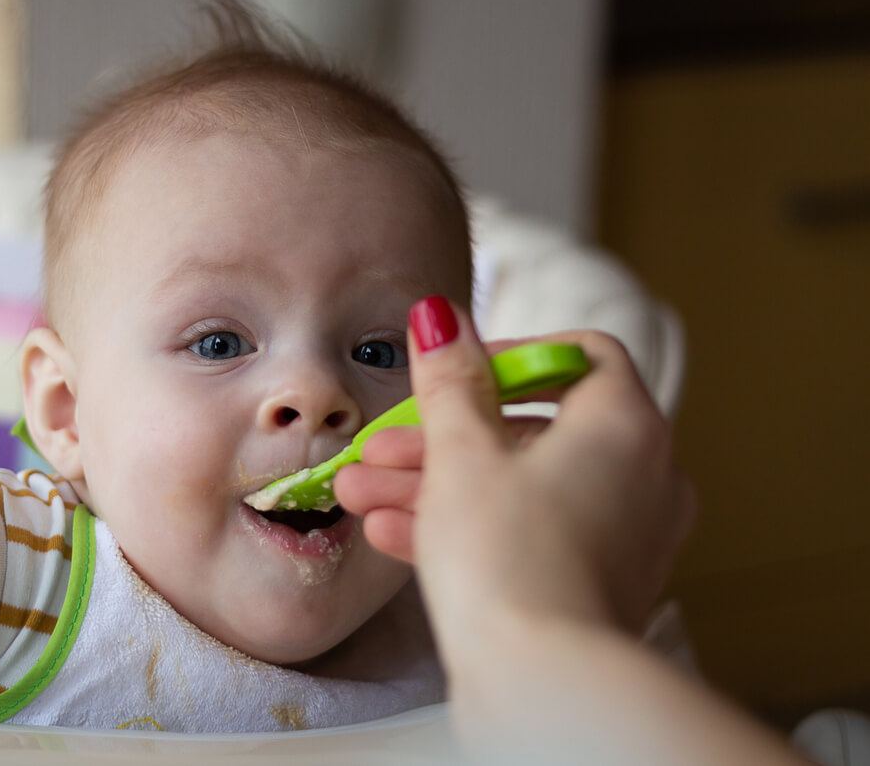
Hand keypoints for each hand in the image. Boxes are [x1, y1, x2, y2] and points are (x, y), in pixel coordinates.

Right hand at [335, 296, 694, 634]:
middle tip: (384, 443)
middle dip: (442, 434)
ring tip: (361, 490)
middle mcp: (639, 475)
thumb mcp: (461, 453)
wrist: (540, 682)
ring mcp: (619, 534)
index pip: (581, 355)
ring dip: (436, 483)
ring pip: (518, 486)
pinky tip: (390, 530)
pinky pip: (525, 534)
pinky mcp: (591, 582)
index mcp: (624, 425)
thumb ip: (449, 380)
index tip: (457, 372)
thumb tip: (441, 316)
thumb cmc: (510, 558)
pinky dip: (466, 526)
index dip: (512, 355)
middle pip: (531, 427)